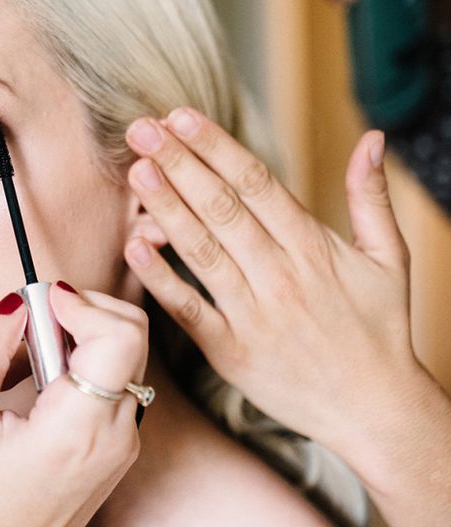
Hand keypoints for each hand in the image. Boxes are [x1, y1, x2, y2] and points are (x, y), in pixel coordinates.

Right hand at [0, 283, 145, 526]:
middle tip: (30, 327)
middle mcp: (118, 432)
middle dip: (83, 312)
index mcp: (81, 427)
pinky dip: (82, 364)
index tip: (38, 304)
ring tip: (25, 361)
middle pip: (131, 334)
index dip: (82, 304)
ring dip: (80, 337)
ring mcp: (125, 441)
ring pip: (125, 354)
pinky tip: (39, 385)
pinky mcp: (119, 444)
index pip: (121, 335)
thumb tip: (16, 304)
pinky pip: (115, 381)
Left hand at [123, 109, 418, 451]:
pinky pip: (189, 310)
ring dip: (166, 209)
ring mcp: (252, 315)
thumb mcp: (391, 260)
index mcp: (313, 247)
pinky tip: (135, 247)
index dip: (216, 146)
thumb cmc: (381, 332)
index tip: (181, 116)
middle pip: (222, 208)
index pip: (256, 183)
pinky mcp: (230, 352)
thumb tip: (372, 138)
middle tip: (141, 129)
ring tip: (136, 171)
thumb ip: (371, 198)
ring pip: (202, 252)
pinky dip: (161, 280)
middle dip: (180, 164)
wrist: (373, 410)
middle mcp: (280, 275)